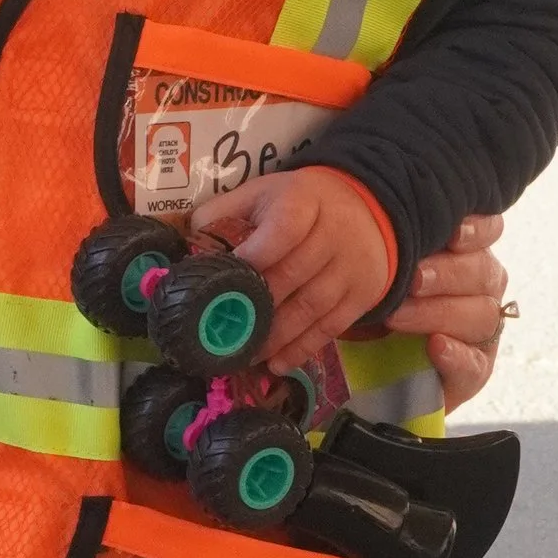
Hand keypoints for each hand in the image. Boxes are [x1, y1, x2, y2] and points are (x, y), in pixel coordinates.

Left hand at [188, 166, 394, 369]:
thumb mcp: (266, 193)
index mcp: (304, 201)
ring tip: (245, 354)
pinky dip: (302, 349)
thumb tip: (189, 239)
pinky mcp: (362, 295)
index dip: (257, 254)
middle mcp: (333, 235)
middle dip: (258, 305)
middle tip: (225, 328)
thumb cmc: (302, 205)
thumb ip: (226, 211)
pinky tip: (277, 364)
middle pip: (294, 274)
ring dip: (276, 336)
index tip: (227, 278)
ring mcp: (350, 268)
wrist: (368, 210)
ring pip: (311, 307)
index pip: (284, 228)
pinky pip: (331, 327)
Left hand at [381, 211, 511, 412]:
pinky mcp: (474, 371)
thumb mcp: (376, 272)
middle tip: (413, 279)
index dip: (478, 230)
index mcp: (466, 254)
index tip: (453, 234)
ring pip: (480, 316)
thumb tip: (376, 222)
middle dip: (448, 273)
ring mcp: (482, 332)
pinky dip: (455, 355)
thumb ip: (388, 248)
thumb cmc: (371, 304)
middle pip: (484, 272)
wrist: (364, 366)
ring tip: (398, 317)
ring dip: (439, 313)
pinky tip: (434, 346)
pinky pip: (474, 363)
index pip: (489, 231)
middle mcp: (482, 289)